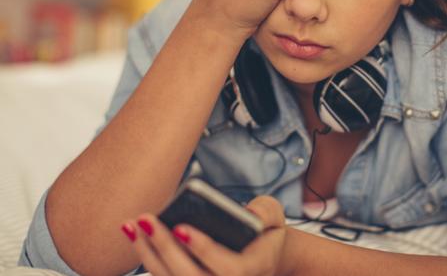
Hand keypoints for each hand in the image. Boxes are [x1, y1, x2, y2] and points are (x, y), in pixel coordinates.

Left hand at [121, 195, 292, 275]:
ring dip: (149, 253)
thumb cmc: (265, 233)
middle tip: (147, 219)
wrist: (262, 257)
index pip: (228, 268)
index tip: (181, 227)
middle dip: (165, 248)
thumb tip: (248, 213)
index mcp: (252, 271)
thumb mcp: (275, 218)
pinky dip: (148, 258)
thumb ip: (266, 212)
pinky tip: (134, 234)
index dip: (203, 249)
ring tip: (134, 224)